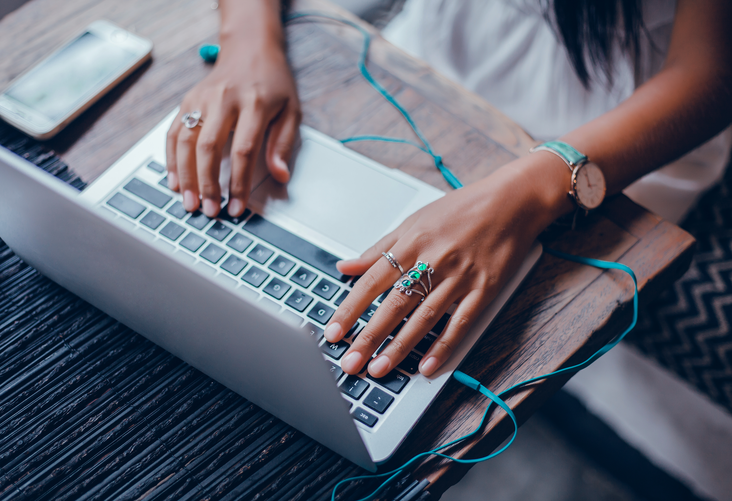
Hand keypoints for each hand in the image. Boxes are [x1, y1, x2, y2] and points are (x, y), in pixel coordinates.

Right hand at [165, 34, 300, 217]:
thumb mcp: (291, 110)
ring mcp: (202, 99)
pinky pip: (173, 132)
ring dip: (185, 175)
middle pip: (209, 148)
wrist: (251, 47)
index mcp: (254, 104)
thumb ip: (282, 144)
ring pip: (186, 141)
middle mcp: (224, 100)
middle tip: (209, 211)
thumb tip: (280, 176)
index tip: (236, 206)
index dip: (238, 182)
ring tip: (188, 202)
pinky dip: (171, 159)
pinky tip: (174, 180)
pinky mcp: (188, 100)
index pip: (244, 151)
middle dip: (207, 184)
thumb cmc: (274, 82)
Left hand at [324, 156, 571, 378]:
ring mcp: (460, 276)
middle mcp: (433, 260)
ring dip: (400, 347)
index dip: (350, 309)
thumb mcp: (414, 221)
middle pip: (395, 304)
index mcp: (412, 242)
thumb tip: (346, 266)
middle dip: (370, 336)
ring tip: (380, 369)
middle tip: (350, 362)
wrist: (511, 201)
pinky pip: (460, 322)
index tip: (333, 332)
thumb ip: (379, 248)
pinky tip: (427, 366)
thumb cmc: (461, 210)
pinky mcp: (484, 289)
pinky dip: (444, 346)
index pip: (372, 281)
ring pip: (424, 317)